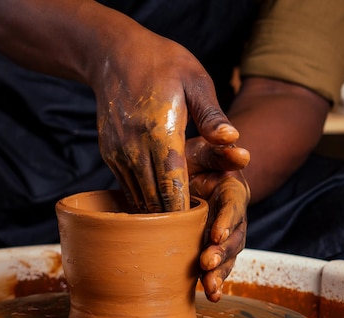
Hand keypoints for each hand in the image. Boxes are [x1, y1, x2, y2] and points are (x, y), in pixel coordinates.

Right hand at [93, 29, 239, 212]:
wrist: (113, 55)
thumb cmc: (162, 63)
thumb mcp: (195, 80)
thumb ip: (213, 116)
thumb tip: (234, 141)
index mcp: (161, 131)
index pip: (174, 184)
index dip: (185, 210)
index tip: (200, 226)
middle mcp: (135, 147)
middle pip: (154, 198)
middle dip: (173, 219)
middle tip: (192, 235)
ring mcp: (118, 152)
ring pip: (138, 197)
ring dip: (156, 213)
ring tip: (176, 228)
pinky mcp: (109, 154)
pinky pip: (126, 187)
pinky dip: (142, 199)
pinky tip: (157, 206)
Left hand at [186, 136, 250, 301]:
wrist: (182, 174)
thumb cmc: (192, 159)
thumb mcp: (203, 149)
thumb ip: (220, 149)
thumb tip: (241, 154)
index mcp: (232, 190)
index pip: (233, 206)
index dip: (227, 220)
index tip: (216, 234)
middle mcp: (232, 215)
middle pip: (234, 237)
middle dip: (222, 253)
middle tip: (206, 263)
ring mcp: (223, 234)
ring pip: (227, 256)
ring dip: (220, 273)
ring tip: (210, 288)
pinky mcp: (211, 247)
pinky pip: (216, 266)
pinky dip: (214, 281)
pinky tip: (210, 296)